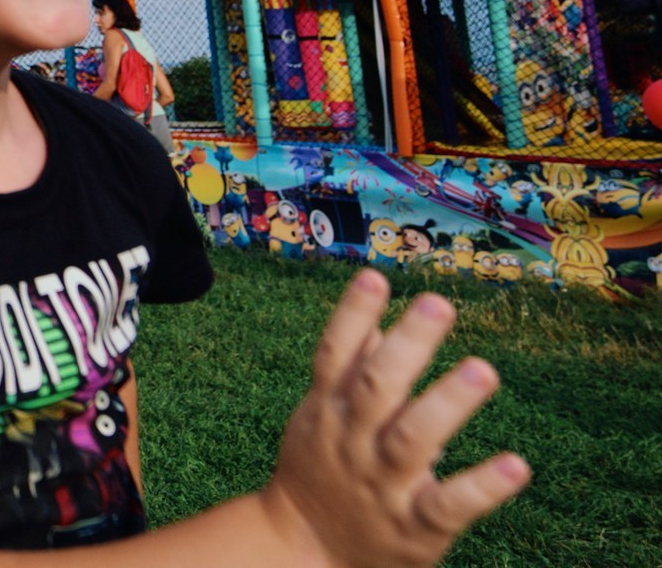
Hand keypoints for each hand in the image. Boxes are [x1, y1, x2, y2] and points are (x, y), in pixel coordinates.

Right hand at [260, 271, 528, 566]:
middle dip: (407, 344)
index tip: (376, 276)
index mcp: (328, 409)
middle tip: (440, 304)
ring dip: (447, 403)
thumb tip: (372, 315)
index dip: (352, 314)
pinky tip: (515, 465)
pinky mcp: (415, 525)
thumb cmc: (320, 470)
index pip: (334, 354)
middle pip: (376, 387)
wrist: (303, 546)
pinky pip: (449, 505)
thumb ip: (348, 370)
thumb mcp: (320, 417)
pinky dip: (481, 486)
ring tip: (483, 369)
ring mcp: (383, 483)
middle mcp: (352, 439)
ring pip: (412, 439)